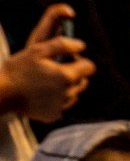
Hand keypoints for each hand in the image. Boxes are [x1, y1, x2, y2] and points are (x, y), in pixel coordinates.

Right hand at [0, 3, 93, 122]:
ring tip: (46, 82)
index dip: (80, 61)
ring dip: (66, 87)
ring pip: (74, 94)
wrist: (2, 93)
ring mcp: (61, 107)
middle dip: (74, 74)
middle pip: (83, 82)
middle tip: (55, 69)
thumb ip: (62, 45)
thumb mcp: (37, 50)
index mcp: (66, 76)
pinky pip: (62, 105)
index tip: (67, 59)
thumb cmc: (18, 69)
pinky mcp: (54, 116)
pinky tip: (41, 94)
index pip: (89, 67)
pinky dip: (56, 99)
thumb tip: (81, 46)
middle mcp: (68, 94)